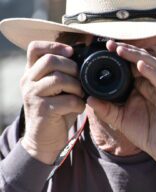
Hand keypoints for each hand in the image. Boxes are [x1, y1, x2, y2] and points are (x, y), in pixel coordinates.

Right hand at [20, 41, 84, 163]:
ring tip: (80, 95)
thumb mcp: (58, 89)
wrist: (44, 138)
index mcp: (32, 73)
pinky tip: (78, 108)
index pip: (35, 48)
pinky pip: (68, 100)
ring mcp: (33, 95)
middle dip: (72, 67)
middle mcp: (28, 81)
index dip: (54, 45)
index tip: (71, 52)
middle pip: (50, 60)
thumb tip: (84, 59)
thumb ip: (64, 73)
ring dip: (77, 86)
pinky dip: (79, 104)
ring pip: (59, 79)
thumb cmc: (56, 110)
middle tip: (80, 79)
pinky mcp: (42, 110)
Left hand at [87, 40, 155, 166]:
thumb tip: (87, 98)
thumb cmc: (145, 132)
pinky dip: (152, 71)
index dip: (120, 55)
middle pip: (141, 60)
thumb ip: (106, 109)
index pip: (131, 65)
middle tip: (110, 44)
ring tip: (121, 50)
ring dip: (136, 56)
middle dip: (126, 50)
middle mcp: (152, 83)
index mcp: (141, 86)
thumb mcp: (121, 119)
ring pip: (151, 65)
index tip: (104, 48)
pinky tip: (141, 65)